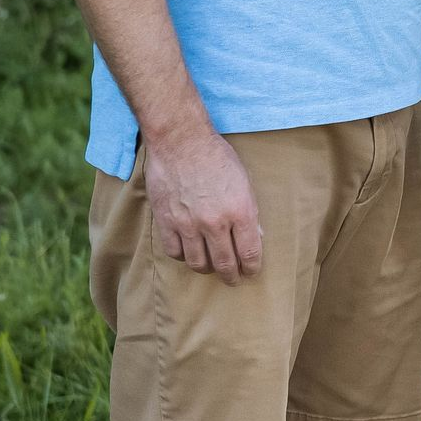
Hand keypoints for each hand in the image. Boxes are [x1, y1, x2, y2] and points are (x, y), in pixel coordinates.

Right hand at [145, 126, 263, 284]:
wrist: (181, 142)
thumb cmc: (217, 157)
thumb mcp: (244, 182)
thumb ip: (248, 213)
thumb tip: (254, 237)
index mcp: (240, 212)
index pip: (249, 253)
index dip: (251, 267)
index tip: (251, 271)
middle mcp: (214, 222)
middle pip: (224, 263)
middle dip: (232, 276)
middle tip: (233, 279)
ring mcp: (188, 224)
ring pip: (197, 262)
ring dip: (207, 268)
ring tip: (211, 267)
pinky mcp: (166, 221)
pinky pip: (174, 252)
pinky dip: (183, 256)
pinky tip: (188, 252)